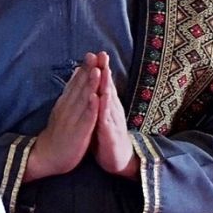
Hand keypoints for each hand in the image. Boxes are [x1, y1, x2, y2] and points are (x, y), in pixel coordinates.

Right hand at [27, 53, 100, 180]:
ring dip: (90, 84)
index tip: (92, 53)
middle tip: (95, 55)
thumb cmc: (58, 134)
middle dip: (88, 70)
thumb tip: (76, 76)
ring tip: (97, 70)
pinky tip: (95, 98)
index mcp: (65, 103)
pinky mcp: (78, 132)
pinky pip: (86, 118)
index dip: (84, 68)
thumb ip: (70, 94)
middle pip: (80, 86)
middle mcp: (68, 108)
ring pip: (83, 99)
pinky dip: (90, 107)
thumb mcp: (62, 110)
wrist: (46, 157)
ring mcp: (72, 119)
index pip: (75, 83)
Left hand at [93, 53, 137, 176]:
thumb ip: (99, 98)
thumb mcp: (101, 114)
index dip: (100, 68)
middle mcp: (112, 111)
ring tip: (103, 71)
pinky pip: (106, 121)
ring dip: (106, 86)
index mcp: (108, 105)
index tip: (95, 52)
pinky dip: (103, 110)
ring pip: (109, 101)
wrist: (118, 159)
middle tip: (102, 54)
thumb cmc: (107, 135)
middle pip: (108, 88)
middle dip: (105, 71)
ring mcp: (112, 122)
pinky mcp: (110, 135)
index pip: (103, 84)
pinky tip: (100, 100)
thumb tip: (95, 82)